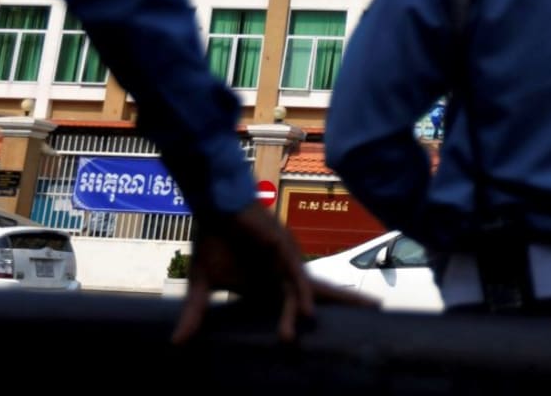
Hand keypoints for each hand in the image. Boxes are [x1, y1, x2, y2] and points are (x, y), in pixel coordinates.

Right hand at [173, 203, 376, 343]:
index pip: (298, 303)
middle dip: (347, 302)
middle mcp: (283, 273)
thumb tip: (174, 346)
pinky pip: (293, 274)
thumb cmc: (212, 239)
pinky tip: (306, 311)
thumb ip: (194, 315)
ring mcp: (284, 260)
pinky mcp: (280, 247)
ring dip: (302, 314)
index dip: (317, 314)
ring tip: (294, 339)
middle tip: (377, 310)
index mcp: (269, 283)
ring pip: (302, 291)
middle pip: (319, 292)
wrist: (211, 205)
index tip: (332, 332)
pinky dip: (300, 293)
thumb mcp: (202, 284)